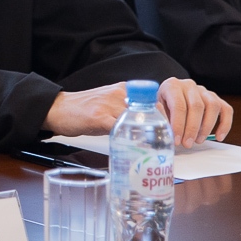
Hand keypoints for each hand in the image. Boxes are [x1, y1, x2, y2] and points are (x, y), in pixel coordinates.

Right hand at [44, 80, 232, 148]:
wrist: (57, 109)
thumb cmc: (84, 112)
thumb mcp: (110, 108)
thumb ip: (129, 114)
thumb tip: (153, 131)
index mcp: (127, 90)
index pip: (159, 99)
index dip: (175, 116)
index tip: (184, 131)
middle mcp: (122, 93)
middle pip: (157, 108)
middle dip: (173, 127)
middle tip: (183, 143)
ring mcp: (112, 103)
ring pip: (144, 118)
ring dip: (158, 135)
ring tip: (168, 149)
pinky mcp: (100, 115)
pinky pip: (123, 128)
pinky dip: (134, 140)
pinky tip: (141, 150)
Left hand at [156, 77, 232, 147]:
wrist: (168, 98)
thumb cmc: (162, 106)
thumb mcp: (156, 110)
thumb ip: (160, 116)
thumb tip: (165, 124)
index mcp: (172, 86)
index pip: (179, 105)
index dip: (179, 125)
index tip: (177, 140)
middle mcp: (189, 85)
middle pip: (196, 106)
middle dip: (192, 128)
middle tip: (187, 143)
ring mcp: (204, 90)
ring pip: (213, 106)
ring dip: (207, 127)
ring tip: (198, 140)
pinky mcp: (215, 98)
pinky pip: (226, 109)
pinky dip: (225, 124)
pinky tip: (219, 137)